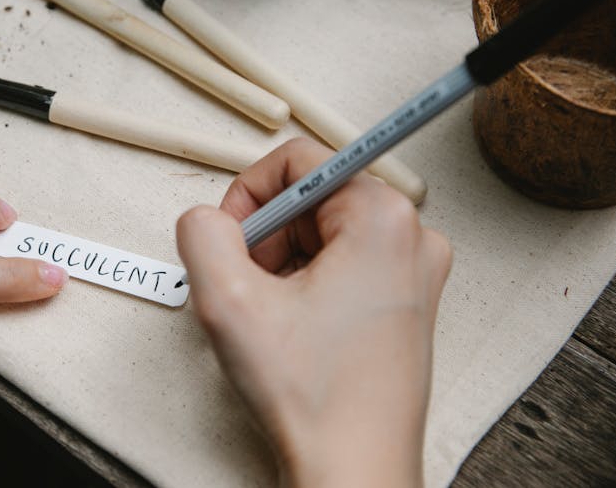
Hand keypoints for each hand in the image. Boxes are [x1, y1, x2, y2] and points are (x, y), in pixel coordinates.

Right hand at [176, 138, 450, 487]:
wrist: (354, 470)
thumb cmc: (316, 397)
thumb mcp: (228, 300)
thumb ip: (202, 231)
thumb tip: (206, 217)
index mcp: (383, 218)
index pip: (299, 159)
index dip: (248, 193)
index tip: (231, 237)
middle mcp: (412, 237)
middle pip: (312, 196)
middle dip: (266, 234)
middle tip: (247, 284)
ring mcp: (413, 271)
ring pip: (323, 232)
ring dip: (282, 261)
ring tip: (271, 312)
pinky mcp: (406, 300)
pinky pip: (342, 263)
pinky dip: (306, 282)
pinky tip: (293, 324)